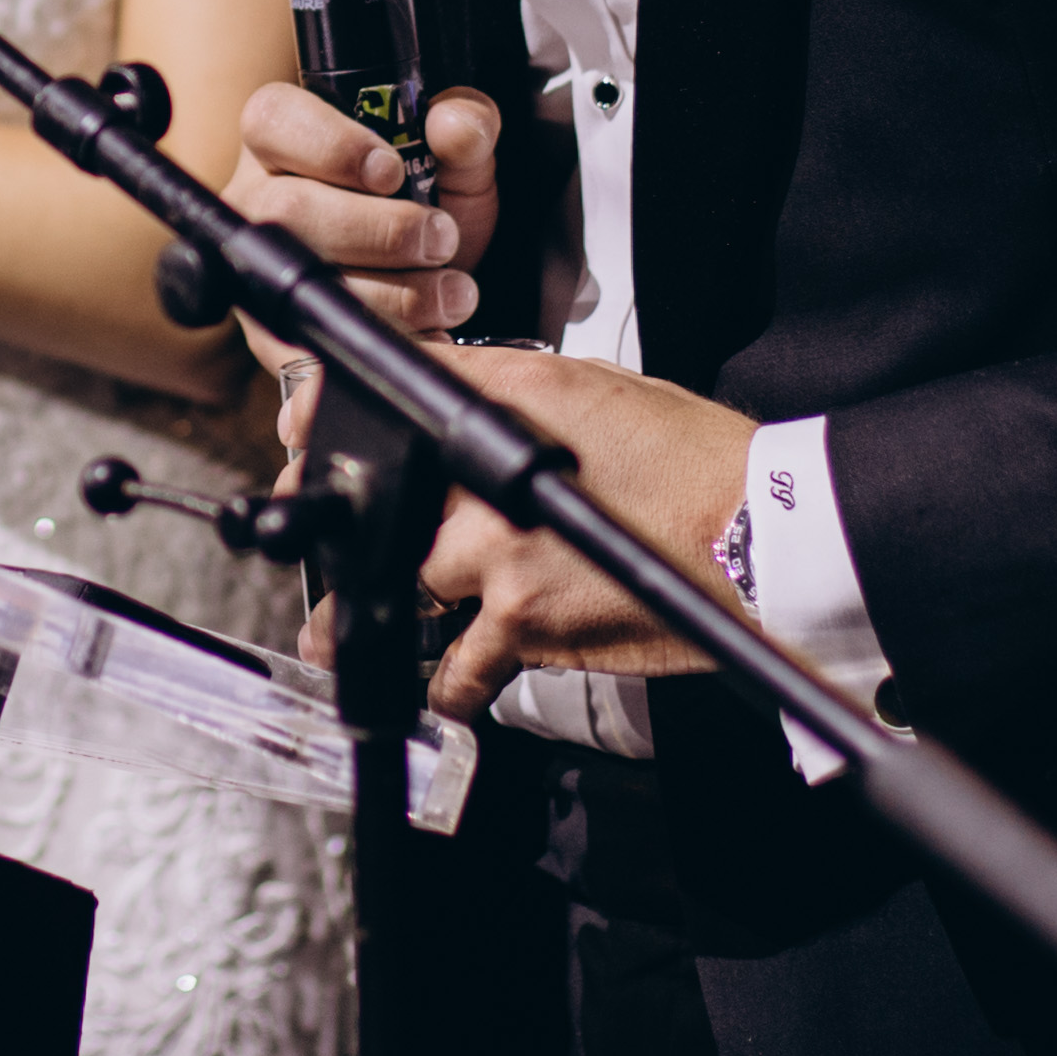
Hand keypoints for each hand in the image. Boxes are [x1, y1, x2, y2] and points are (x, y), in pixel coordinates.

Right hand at [221, 78, 504, 353]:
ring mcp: (258, 271)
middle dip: (382, 231)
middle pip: (290, 209)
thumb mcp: (453, 156)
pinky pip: (313, 350)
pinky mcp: (272, 337)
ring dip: (396, 293)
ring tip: (452, 291)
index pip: (274, 120)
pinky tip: (427, 332)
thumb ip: (466, 124)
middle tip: (441, 239)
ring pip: (305, 280)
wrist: (421, 277)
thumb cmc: (422, 200)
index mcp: (283, 136)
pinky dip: (383, 342)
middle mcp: (255, 200)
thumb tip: (455, 126)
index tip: (392, 172)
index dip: (333, 146)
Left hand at [281, 348, 762, 720]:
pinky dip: (446, 686)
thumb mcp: (586, 385)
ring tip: (335, 633)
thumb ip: (498, 377)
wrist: (757, 532)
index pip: (392, 405)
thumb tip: (430, 367)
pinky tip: (437, 688)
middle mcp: (486, 490)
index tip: (299, 438)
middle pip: (382, 513)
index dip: (327, 425)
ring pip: (404, 595)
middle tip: (323, 549)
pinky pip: (461, 673)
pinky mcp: (530, 633)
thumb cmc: (688, 460)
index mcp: (500, 417)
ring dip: (368, 617)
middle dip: (347, 534)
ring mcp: (501, 567)